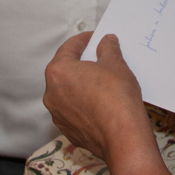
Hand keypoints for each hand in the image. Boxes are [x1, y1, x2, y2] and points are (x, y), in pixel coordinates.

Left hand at [42, 33, 148, 165]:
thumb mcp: (115, 64)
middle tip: (99, 58)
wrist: (123, 137)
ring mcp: (58, 115)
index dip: (84, 40)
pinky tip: (101, 103)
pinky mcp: (68, 130)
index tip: (94, 37)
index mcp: (58, 72)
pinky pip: (74, 111)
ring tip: (102, 82)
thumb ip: (107, 48)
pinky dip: (84, 104)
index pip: (68, 48)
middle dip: (81, 63)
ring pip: (68, 92)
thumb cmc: (117, 98)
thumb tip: (106, 41)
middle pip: (65, 71)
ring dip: (82, 85)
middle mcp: (51, 93)